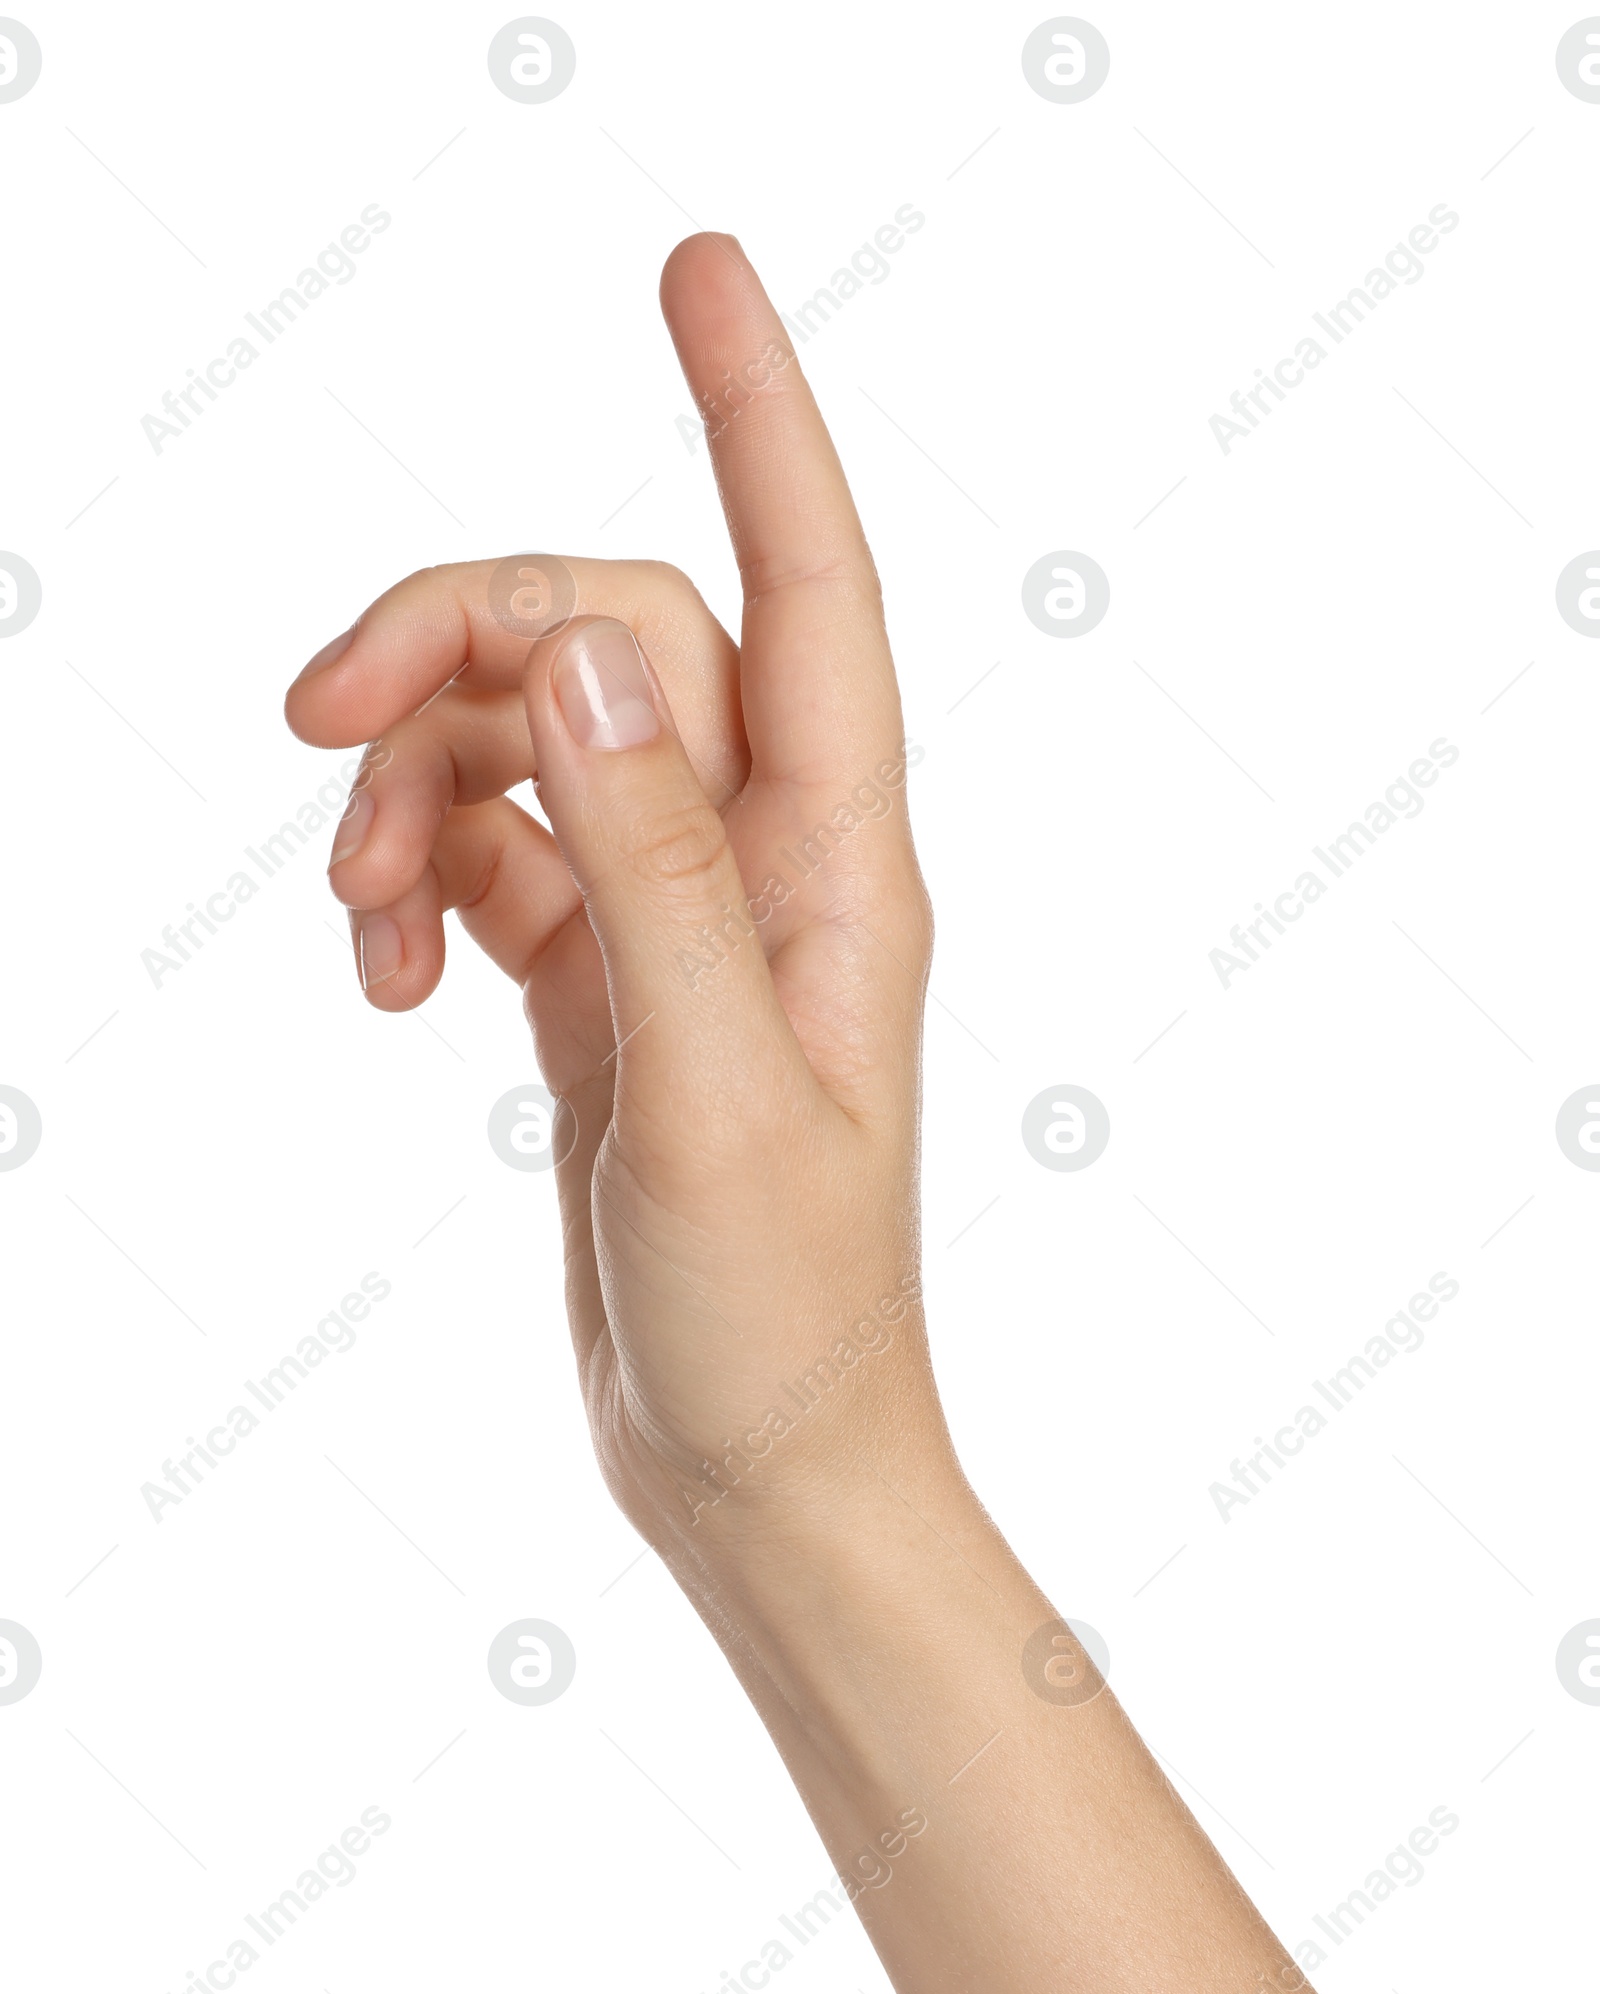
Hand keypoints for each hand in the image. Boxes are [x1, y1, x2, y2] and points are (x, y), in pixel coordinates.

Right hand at [285, 236, 947, 1560]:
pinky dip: (418, 878)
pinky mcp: (605, 980)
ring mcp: (679, 916)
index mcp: (838, 870)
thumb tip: (599, 655)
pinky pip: (493, 853)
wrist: (759, 1468)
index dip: (759, 416)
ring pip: (528, 742)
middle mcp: (767, 862)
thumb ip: (662, 878)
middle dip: (454, 643)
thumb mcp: (722, 1105)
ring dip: (413, 787)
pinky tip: (386, 976)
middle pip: (607, 638)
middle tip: (309, 724)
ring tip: (360, 924)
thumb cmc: (784, 1322)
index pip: (805, 587)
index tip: (695, 265)